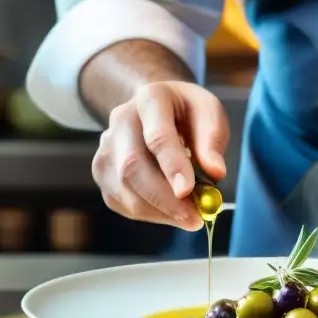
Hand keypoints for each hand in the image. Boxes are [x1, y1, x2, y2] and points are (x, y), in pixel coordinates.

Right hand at [92, 81, 228, 228]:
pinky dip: (150, 214)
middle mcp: (120, 121)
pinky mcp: (102, 173)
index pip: (157, 136)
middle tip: (195, 218)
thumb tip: (216, 173)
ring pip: (124, 189)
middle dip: (163, 198)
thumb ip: (213, 139)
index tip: (188, 191)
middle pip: (132, 166)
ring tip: (190, 216)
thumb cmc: (186, 112)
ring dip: (159, 211)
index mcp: (150, 99)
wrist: (154, 108)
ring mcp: (106, 148)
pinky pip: (122, 202)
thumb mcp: (209, 111)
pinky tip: (171, 211)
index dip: (172, 165)